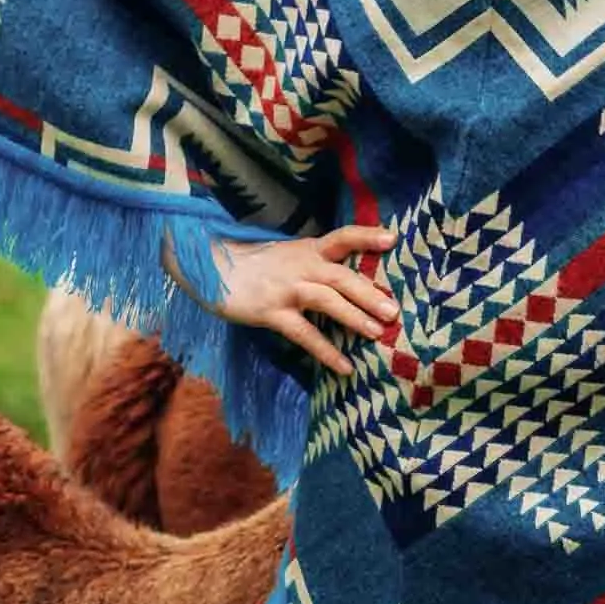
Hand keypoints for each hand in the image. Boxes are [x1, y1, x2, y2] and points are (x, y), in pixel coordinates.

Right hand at [206, 218, 399, 376]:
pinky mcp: (271, 312)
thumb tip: (352, 283)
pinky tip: (345, 367)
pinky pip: (304, 334)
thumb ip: (317, 264)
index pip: (342, 237)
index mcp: (308, 249)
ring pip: (326, 300)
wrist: (209, 266)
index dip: (366, 236)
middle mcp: (301, 266)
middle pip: (341, 276)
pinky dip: (326, 351)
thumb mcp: (289, 255)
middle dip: (369, 293)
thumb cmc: (255, 264)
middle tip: (394, 311)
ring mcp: (286, 289)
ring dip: (354, 317)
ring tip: (377, 333)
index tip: (393, 238)